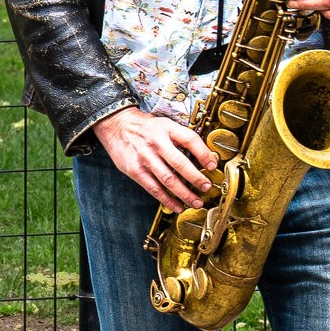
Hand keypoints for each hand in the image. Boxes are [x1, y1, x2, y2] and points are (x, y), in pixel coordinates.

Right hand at [94, 107, 217, 212]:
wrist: (117, 125)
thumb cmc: (145, 127)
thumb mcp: (165, 124)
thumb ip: (181, 138)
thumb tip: (205, 156)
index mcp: (167, 128)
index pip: (189, 139)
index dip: (203, 153)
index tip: (212, 166)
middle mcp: (156, 142)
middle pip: (180, 163)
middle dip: (196, 178)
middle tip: (206, 187)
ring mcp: (145, 157)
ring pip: (168, 179)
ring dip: (184, 193)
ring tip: (196, 202)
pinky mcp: (135, 170)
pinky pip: (153, 188)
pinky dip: (166, 199)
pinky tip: (176, 206)